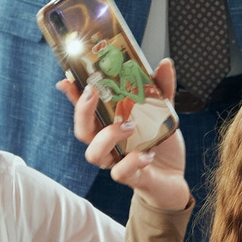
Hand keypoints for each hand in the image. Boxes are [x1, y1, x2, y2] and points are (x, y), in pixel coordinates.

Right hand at [66, 61, 189, 213]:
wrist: (175, 177)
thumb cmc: (161, 145)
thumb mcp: (164, 112)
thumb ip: (162, 88)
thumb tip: (164, 64)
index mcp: (109, 124)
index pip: (84, 109)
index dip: (72, 95)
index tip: (66, 81)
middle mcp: (107, 144)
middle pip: (81, 130)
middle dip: (82, 110)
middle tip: (94, 92)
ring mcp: (116, 161)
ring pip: (93, 154)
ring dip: (107, 136)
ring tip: (129, 126)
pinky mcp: (130, 177)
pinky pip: (120, 172)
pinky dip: (132, 161)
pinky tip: (148, 154)